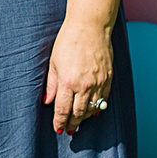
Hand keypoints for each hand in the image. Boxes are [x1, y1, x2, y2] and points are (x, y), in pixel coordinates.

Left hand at [45, 19, 114, 134]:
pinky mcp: (108, 78)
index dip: (59, 122)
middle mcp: (84, 85)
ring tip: (77, 123)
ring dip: (84, 118)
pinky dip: (97, 108)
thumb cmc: (68, 41)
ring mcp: (99, 83)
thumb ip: (52, 85)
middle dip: (71, 124)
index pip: (62, 110)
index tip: (57, 129)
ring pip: (92, 109)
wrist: (90, 26)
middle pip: (78, 113)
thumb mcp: (53, 63)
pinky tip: (92, 112)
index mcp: (67, 82)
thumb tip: (47, 102)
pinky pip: (103, 100)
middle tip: (67, 130)